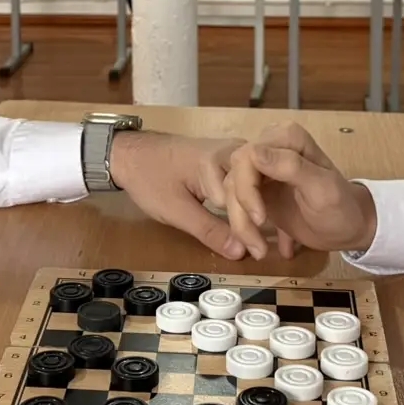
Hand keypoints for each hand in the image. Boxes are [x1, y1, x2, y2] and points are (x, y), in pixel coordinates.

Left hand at [107, 131, 250, 259]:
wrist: (132, 153)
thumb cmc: (148, 178)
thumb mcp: (175, 210)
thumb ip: (209, 230)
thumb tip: (241, 252)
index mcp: (218, 159)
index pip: (244, 199)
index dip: (250, 229)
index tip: (258, 254)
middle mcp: (233, 150)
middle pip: (257, 188)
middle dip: (259, 219)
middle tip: (264, 251)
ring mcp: (234, 152)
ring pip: (256, 184)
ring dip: (261, 209)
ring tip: (271, 237)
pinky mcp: (231, 159)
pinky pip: (249, 180)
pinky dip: (253, 200)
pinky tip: (261, 220)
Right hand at [221, 122, 376, 257]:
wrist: (349, 229)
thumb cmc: (342, 208)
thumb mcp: (321, 188)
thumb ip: (291, 167)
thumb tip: (253, 151)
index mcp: (287, 138)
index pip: (247, 156)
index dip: (246, 188)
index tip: (260, 219)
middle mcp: (270, 147)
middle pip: (234, 175)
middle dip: (240, 211)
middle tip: (256, 242)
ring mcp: (261, 168)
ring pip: (232, 193)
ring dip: (241, 225)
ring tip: (259, 251)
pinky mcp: (257, 189)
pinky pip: (236, 204)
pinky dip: (244, 228)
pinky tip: (260, 246)